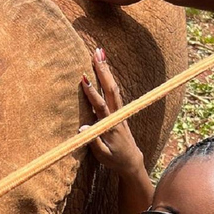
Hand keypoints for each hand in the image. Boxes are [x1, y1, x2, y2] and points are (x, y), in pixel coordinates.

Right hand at [80, 48, 145, 177]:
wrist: (131, 161)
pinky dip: (109, 78)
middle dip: (103, 71)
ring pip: (114, 88)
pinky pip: (114, 91)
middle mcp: (117, 116)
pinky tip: (104, 67)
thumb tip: (82, 128)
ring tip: (100, 53)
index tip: (84, 78)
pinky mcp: (120, 111)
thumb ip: (93, 141)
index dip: (92, 93)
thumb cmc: (114, 159)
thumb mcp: (102, 156)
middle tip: (96, 53)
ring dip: (107, 70)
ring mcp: (120, 112)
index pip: (100, 106)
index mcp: (111, 126)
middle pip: (111, 90)